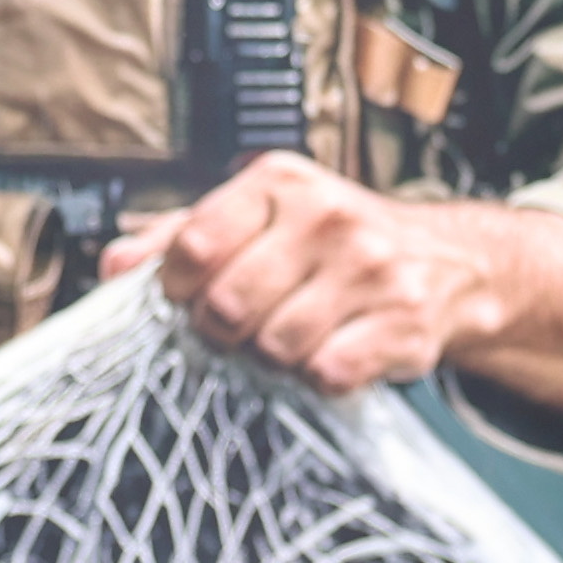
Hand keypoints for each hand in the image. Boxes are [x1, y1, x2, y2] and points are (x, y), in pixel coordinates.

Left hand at [101, 153, 562, 419]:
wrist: (451, 262)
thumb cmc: (331, 244)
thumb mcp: (257, 218)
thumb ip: (177, 238)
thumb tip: (112, 267)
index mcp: (279, 184)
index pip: (193, 245)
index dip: (179, 286)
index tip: (192, 295)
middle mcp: (328, 217)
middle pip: (227, 306)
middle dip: (222, 330)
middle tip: (241, 326)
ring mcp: (370, 269)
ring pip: (274, 346)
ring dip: (271, 357)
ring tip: (290, 336)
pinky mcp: (403, 323)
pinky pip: (326, 374)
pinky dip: (317, 378)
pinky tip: (330, 354)